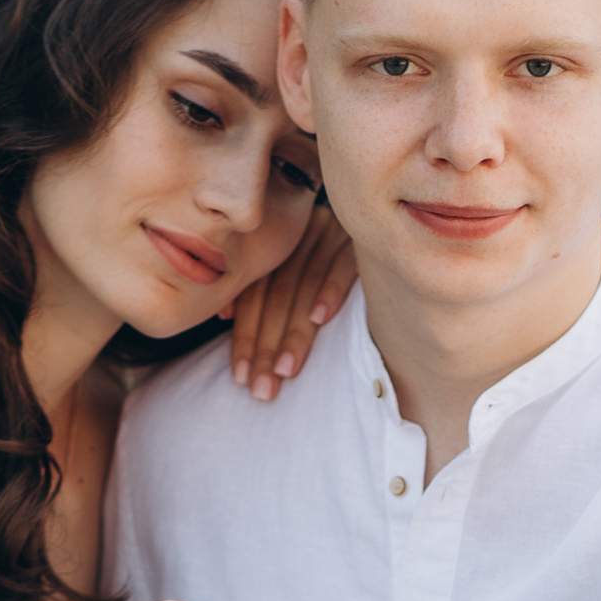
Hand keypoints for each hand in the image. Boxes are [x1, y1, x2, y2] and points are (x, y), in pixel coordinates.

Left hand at [223, 199, 355, 402]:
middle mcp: (298, 237)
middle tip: (263, 388)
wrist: (375, 213)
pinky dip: (329, 290)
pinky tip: (319, 319)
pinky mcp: (359, 238)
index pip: (254, 295)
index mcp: (277, 247)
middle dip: (266, 346)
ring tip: (286, 371)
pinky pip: (342, 264)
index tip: (241, 377)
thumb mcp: (290, 267)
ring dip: (294, 332)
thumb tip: (225, 315)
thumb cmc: (329, 257)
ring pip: (304, 286)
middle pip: (277, 296)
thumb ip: (259, 289)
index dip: (244, 336)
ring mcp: (329, 233)